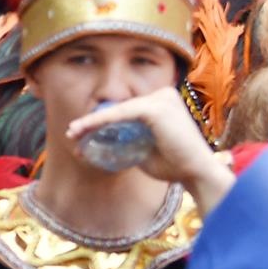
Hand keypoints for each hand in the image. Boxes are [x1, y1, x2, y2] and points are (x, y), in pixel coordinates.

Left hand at [65, 88, 233, 207]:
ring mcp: (161, 98)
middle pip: (120, 108)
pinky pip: (122, 114)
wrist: (195, 173)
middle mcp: (163, 95)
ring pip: (118, 110)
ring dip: (93, 123)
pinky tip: (85, 129)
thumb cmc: (172, 164)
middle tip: (72, 134)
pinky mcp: (156, 107)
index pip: (125, 110)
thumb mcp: (143, 147)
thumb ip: (126, 138)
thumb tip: (100, 139)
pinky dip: (101, 121)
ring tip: (73, 133)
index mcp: (162, 102)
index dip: (101, 122)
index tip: (80, 134)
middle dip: (94, 123)